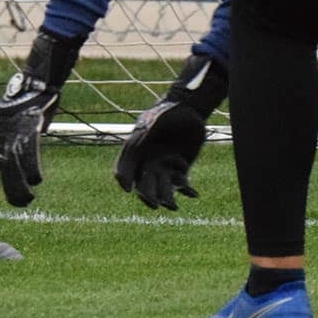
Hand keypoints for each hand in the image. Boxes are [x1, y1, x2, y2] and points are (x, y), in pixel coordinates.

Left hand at [0, 29, 81, 205]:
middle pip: (1, 169)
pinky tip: (37, 180)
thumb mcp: (13, 122)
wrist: (35, 80)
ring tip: (29, 199)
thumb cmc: (26, 101)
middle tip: (19, 205)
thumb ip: (13, 137)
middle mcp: (0, 136)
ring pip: (14, 165)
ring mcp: (13, 133)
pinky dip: (33, 167)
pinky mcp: (29, 128)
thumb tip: (19, 150)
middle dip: (8, 189)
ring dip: (22, 184)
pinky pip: (30, 152)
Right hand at [114, 53, 225, 209]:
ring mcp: (164, 166)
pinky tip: (194, 194)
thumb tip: (138, 139)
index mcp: (137, 148)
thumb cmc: (171, 112)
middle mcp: (148, 160)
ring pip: (161, 188)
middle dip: (146, 195)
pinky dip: (186, 191)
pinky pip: (181, 184)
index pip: (125, 166)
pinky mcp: (181, 169)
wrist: (190, 111)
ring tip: (174, 207)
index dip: (123, 177)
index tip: (127, 189)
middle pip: (142, 182)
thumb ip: (149, 128)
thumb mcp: (159, 118)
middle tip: (154, 204)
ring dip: (166, 199)